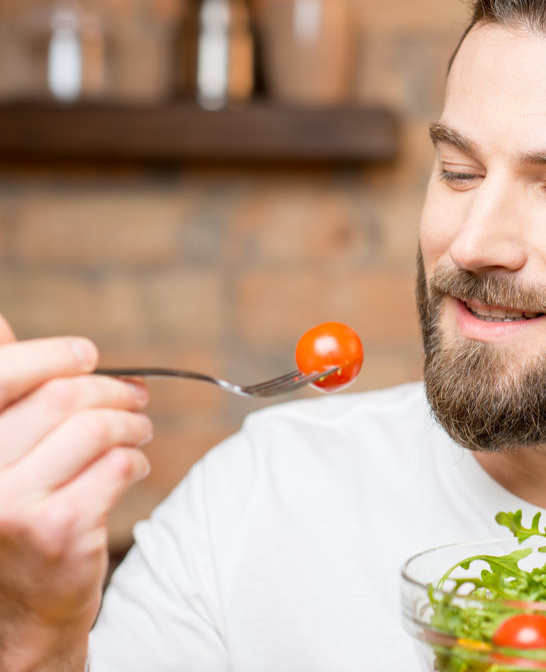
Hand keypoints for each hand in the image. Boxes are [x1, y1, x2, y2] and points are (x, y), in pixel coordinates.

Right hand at [0, 314, 151, 671]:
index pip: (5, 373)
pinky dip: (136, 460)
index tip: (87, 355)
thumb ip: (3, 394)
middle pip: (62, 396)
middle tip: (136, 397)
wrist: (17, 612)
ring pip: (96, 429)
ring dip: (133, 423)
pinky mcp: (58, 529)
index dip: (54, 355)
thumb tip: (1, 325)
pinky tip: (133, 469)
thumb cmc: (11, 515)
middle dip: (111, 390)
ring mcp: (11, 504)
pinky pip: (118, 466)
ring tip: (140, 431)